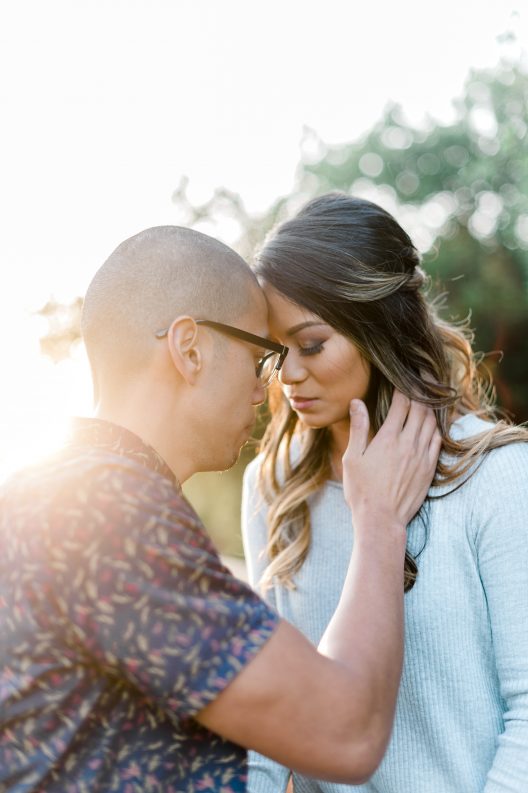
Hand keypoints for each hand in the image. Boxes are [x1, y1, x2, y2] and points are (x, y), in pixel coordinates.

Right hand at [342, 391, 440, 531]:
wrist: (382, 519)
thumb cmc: (362, 490)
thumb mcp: (352, 458)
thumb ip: (358, 428)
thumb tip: (357, 402)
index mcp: (388, 438)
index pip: (401, 404)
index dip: (402, 388)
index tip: (401, 379)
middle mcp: (408, 443)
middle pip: (420, 408)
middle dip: (420, 390)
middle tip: (420, 379)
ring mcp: (422, 456)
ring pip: (431, 422)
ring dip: (430, 407)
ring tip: (427, 396)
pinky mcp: (429, 468)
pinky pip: (438, 440)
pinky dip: (437, 426)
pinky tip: (433, 423)